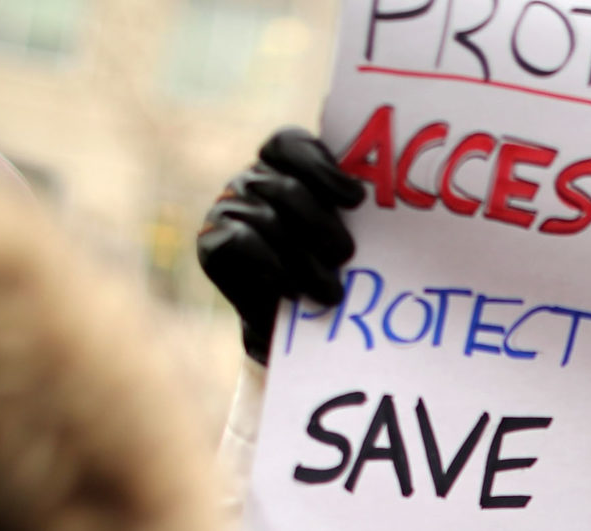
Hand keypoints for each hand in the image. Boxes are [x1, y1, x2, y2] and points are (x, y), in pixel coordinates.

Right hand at [198, 129, 364, 362]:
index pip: (289, 145)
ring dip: (305, 263)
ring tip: (331, 294)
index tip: (355, 200)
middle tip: (346, 256)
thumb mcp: (337, 239)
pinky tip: (292, 292)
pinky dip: (272, 269)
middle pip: (286, 189)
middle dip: (322, 226)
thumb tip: (380, 206)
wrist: (283, 325)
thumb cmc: (320, 272)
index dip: (322, 168)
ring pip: (268, 220)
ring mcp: (227, 209)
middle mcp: (250, 181)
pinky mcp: (210, 243)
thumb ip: (346, 213)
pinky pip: (242, 244)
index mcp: (280, 166)